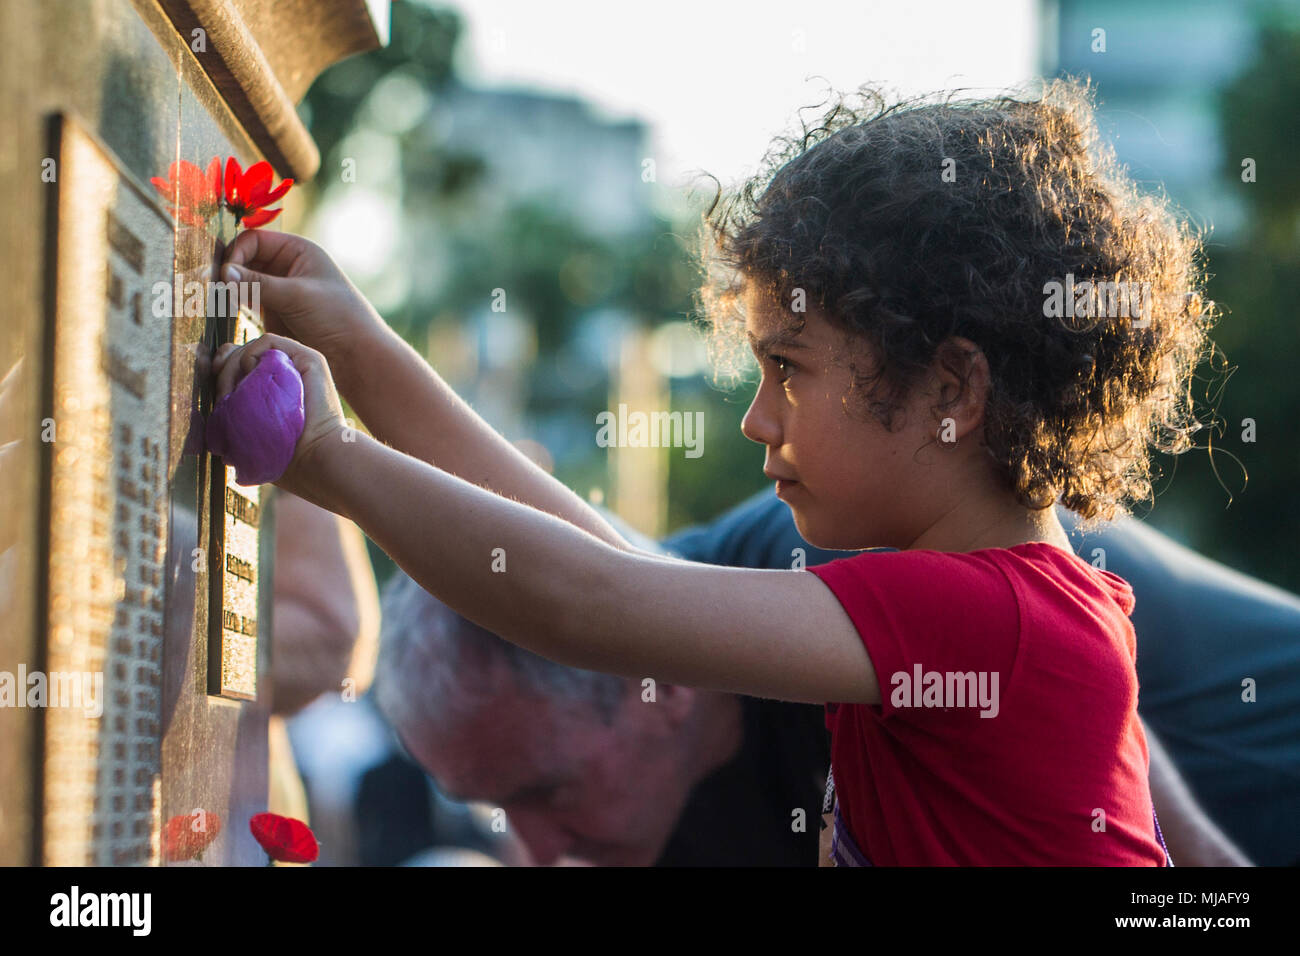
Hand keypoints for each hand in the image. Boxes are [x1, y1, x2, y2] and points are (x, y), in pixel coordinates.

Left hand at [213, 333, 349, 503]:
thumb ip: (234, 414)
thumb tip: (215, 398)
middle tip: (224, 397)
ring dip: (234, 365)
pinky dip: (251, 353)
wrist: (316, 459)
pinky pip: (268, 340)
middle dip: (223, 371)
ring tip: (235, 392)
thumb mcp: (250, 435)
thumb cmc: (284, 459)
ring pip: (251, 347)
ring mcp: (298, 366)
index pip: (240, 366)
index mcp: (275, 391)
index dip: (221, 370)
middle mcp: (288, 375)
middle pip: (241, 354)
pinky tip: (251, 376)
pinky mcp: (309, 359)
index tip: (215, 391)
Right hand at [220, 230, 387, 385]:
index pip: (254, 240)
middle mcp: (286, 266)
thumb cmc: (337, 316)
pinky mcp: (273, 312)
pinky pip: (246, 301)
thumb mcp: (298, 295)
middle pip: (244, 259)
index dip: (237, 254)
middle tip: (213, 288)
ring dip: (229, 288)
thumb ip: (259, 284)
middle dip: (229, 271)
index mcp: (297, 250)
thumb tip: (223, 272)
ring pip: (242, 281)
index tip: (226, 274)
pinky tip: (226, 312)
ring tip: (217, 301)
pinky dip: (234, 304)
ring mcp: (278, 289)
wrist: (355, 354)